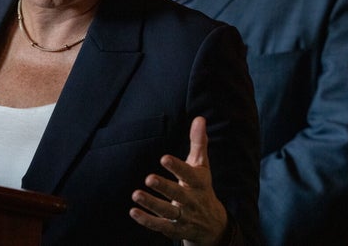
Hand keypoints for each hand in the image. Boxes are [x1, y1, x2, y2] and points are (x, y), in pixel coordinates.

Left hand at [129, 116, 228, 245]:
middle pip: (178, 194)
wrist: (213, 226)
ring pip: (168, 211)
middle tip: (148, 178)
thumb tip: (199, 118)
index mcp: (199, 183)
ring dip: (151, 204)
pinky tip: (133, 211)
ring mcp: (183, 216)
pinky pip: (160, 225)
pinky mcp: (174, 228)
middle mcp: (192, 201)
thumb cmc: (202, 187)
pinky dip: (147, 220)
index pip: (189, 175)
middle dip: (164, 187)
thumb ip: (198, 143)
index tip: (164, 158)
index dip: (178, 167)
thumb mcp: (202, 166)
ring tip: (135, 194)